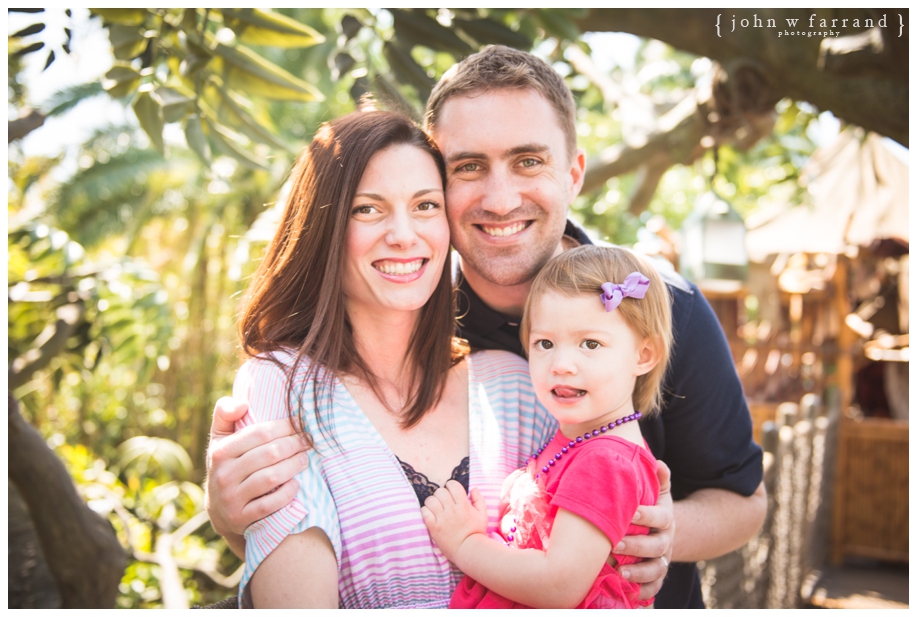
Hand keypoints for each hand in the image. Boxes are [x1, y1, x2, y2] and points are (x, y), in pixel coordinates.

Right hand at [205, 397, 308, 541]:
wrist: (220, 511)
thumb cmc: (228, 465)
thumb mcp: (220, 439)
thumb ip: (225, 414)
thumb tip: (242, 404)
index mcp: (220, 452)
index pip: (260, 433)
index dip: (285, 426)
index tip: (300, 424)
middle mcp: (223, 475)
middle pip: (270, 454)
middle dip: (294, 445)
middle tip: (308, 442)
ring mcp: (232, 499)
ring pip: (271, 477)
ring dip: (294, 466)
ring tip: (305, 460)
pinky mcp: (241, 519)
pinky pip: (270, 504)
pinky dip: (287, 493)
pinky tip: (295, 485)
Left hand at [420, 480, 487, 560]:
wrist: (468, 550)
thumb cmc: (476, 532)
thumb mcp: (482, 515)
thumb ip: (479, 499)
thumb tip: (473, 488)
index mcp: (463, 505)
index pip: (452, 485)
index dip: (450, 486)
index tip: (451, 492)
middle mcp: (452, 510)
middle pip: (440, 491)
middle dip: (441, 494)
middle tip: (443, 501)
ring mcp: (442, 518)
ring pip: (430, 500)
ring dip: (432, 502)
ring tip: (436, 508)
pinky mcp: (434, 527)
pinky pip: (424, 512)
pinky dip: (425, 511)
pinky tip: (430, 515)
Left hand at [615, 460, 673, 600]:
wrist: (661, 530)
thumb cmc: (650, 506)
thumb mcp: (657, 491)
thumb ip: (659, 478)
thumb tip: (658, 463)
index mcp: (666, 518)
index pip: (660, 517)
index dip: (647, 516)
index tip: (630, 513)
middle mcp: (666, 540)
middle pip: (656, 546)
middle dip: (636, 546)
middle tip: (615, 544)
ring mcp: (662, 559)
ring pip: (656, 569)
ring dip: (640, 572)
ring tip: (622, 572)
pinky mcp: (657, 576)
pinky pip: (654, 587)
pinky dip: (644, 592)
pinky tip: (630, 593)